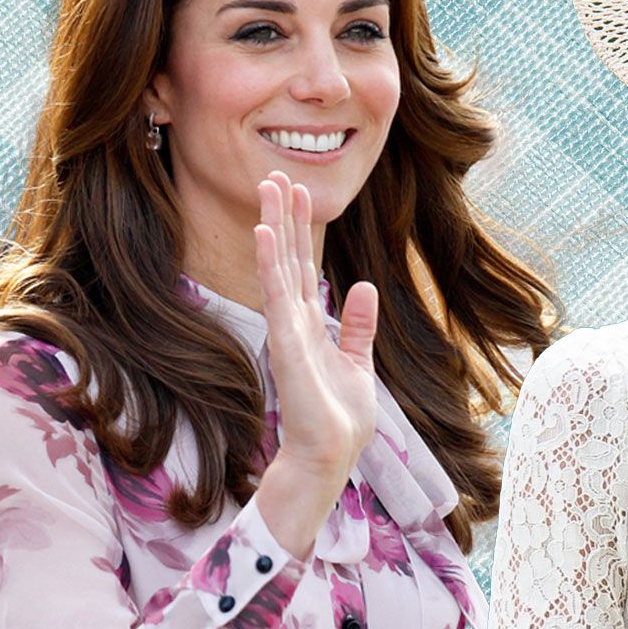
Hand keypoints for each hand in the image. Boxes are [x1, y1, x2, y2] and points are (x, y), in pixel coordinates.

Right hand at [250, 171, 378, 556]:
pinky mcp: (287, 344)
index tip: (297, 191)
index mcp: (310, 324)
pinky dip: (272, 264)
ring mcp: (287, 330)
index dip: (300, 229)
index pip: (303, 266)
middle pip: (288, 258)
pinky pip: (276, 296)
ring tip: (269, 188)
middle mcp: (293, 321)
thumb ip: (357, 324)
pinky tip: (266, 234)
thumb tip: (360, 286)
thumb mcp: (357, 360)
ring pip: (279, 267)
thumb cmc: (338, 416)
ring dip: (275, 227)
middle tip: (275, 174)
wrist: (329, 454)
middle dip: (283, 216)